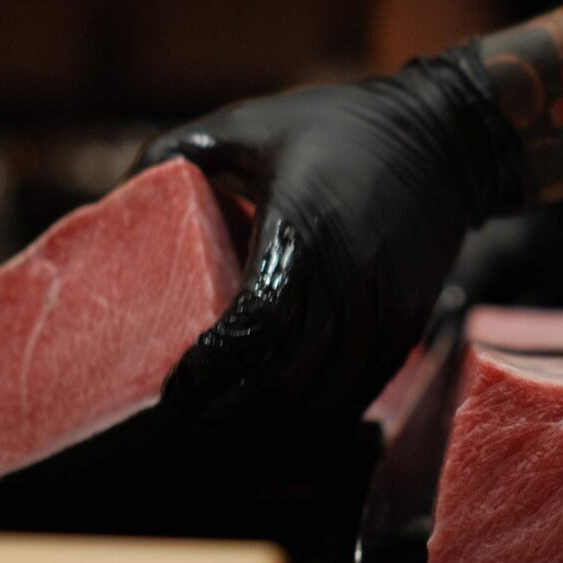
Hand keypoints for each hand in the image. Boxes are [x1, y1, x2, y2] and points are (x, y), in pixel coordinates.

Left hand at [131, 44, 523, 426]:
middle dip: (231, 414)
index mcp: (302, 229)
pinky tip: (286, 426)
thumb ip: (181, 152)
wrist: (443, 140)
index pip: (253, 324)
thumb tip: (119, 193)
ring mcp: (385, 308)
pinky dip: (319, 420)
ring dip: (274, 430)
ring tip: (229, 441)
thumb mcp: (252, 122)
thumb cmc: (338, 128)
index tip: (176, 388)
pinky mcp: (408, 325)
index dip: (212, 368)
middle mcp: (348, 278)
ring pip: (325, 398)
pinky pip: (360, 392)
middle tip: (188, 428)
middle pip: (286, 377)